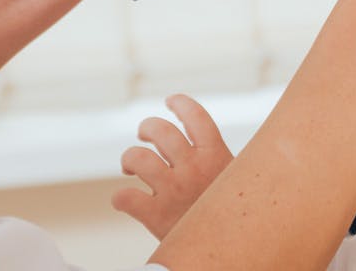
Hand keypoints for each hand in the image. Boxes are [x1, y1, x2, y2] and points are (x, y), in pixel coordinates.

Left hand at [111, 94, 233, 239]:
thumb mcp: (235, 182)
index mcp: (216, 156)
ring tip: (131, 166)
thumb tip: (208, 140)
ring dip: (129, 158)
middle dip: (147, 128)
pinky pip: (125, 197)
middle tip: (144, 135)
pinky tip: (125, 201)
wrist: (230, 255)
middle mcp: (193, 168)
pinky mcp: (157, 216)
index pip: (196, 116)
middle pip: (160, 131)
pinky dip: (120, 198)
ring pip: (138, 158)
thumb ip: (219, 161)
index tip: (170, 101)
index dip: (180, 103)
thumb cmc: (232, 217)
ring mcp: (174, 191)